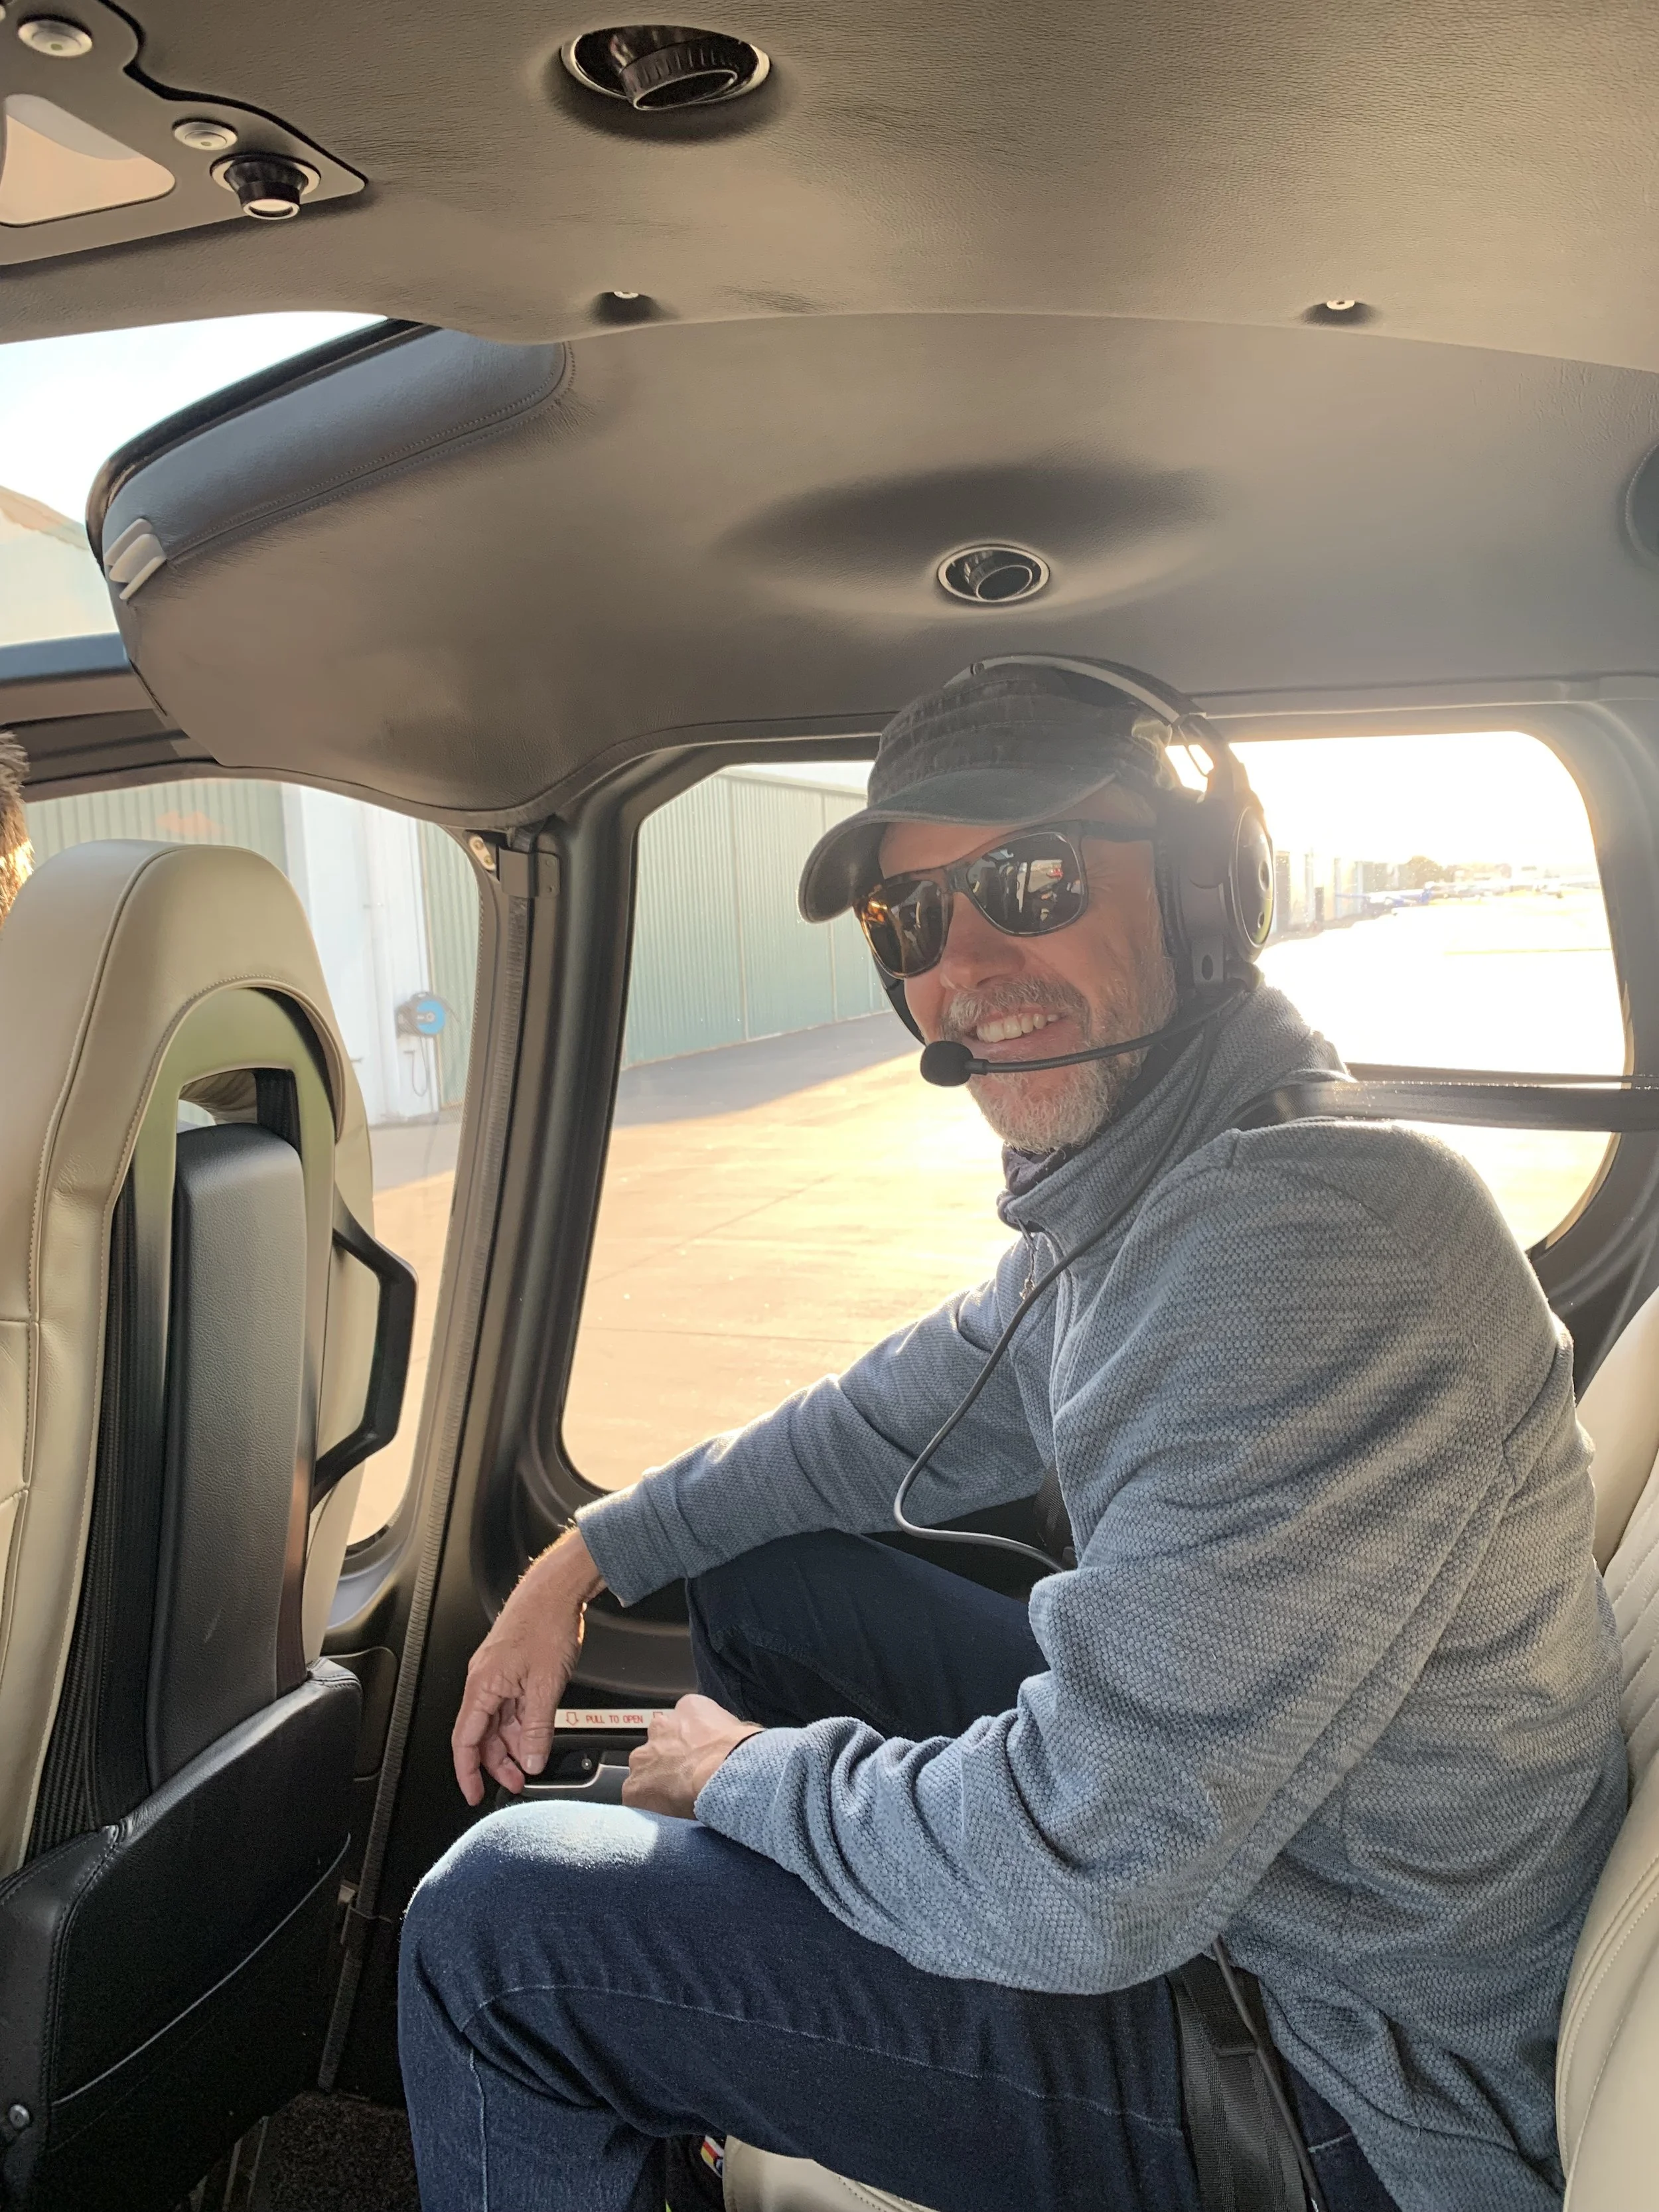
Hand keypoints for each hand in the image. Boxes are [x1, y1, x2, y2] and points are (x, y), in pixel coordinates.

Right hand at [451, 1530, 605, 1805]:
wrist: (555, 1590)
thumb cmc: (545, 1624)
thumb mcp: (546, 1686)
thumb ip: (537, 1728)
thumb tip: (532, 1760)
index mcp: (482, 1686)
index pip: (466, 1741)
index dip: (467, 1772)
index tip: (474, 1794)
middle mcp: (483, 1681)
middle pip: (481, 1735)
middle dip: (498, 1762)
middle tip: (519, 1781)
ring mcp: (496, 1674)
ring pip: (497, 1721)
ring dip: (512, 1744)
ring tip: (531, 1761)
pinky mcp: (509, 1667)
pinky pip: (508, 1705)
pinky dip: (520, 1723)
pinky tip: (535, 1733)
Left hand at [621, 1694, 762, 1818]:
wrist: (726, 1775)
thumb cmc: (742, 1754)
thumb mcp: (740, 1729)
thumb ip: (725, 1731)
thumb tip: (728, 1745)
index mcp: (689, 1708)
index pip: (683, 1722)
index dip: (691, 1742)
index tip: (699, 1756)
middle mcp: (661, 1727)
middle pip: (660, 1742)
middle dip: (669, 1758)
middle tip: (687, 1778)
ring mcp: (644, 1756)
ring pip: (644, 1769)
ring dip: (656, 1780)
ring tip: (676, 1799)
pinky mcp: (634, 1786)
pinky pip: (635, 1797)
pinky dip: (647, 1807)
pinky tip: (664, 1816)